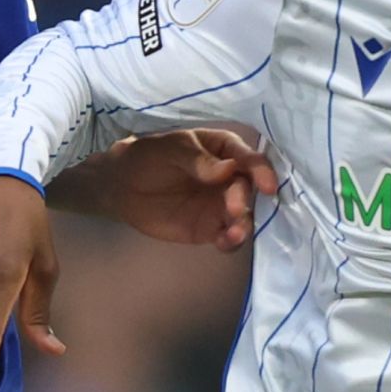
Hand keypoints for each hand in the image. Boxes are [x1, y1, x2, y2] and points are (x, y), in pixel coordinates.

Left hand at [105, 129, 280, 251]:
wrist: (122, 186)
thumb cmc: (149, 157)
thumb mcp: (169, 148)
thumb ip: (197, 159)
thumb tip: (227, 170)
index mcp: (224, 150)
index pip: (249, 158)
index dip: (261, 170)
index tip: (267, 184)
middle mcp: (230, 178)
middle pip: (247, 189)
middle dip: (244, 199)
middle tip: (234, 208)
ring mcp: (221, 204)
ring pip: (243, 216)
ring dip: (243, 225)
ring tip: (233, 233)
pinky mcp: (210, 228)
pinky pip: (228, 237)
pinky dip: (231, 242)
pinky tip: (224, 243)